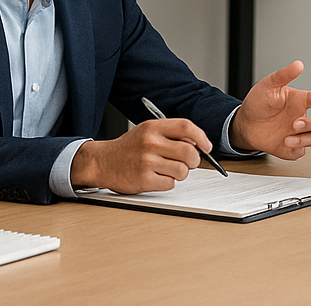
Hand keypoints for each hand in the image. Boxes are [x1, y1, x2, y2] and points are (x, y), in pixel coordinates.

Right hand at [71, 118, 208, 193]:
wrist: (103, 162)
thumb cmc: (129, 147)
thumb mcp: (148, 131)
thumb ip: (170, 133)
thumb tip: (198, 142)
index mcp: (153, 127)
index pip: (186, 127)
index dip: (201, 137)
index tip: (207, 146)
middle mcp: (150, 142)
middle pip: (189, 151)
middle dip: (195, 160)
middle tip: (190, 162)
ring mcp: (147, 161)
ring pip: (182, 170)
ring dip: (181, 173)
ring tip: (169, 169)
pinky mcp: (144, 179)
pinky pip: (170, 184)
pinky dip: (168, 182)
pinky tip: (158, 177)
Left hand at [230, 60, 310, 157]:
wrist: (245, 124)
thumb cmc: (258, 103)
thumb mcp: (269, 85)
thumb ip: (284, 75)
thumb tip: (298, 64)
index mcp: (300, 101)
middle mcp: (302, 117)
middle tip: (297, 123)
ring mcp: (298, 133)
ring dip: (303, 138)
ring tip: (288, 137)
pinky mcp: (292, 148)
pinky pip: (302, 152)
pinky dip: (297, 149)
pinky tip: (286, 143)